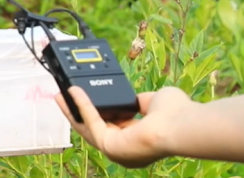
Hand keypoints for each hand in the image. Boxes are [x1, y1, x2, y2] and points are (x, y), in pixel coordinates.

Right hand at [55, 86, 193, 167]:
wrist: (180, 124)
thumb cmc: (176, 114)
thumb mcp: (153, 102)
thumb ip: (139, 102)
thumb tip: (132, 99)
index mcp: (138, 140)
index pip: (113, 126)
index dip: (98, 111)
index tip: (88, 97)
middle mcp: (127, 150)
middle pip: (95, 129)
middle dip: (78, 112)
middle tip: (65, 97)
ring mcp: (117, 151)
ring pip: (89, 128)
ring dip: (75, 109)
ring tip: (62, 94)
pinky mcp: (110, 147)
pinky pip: (92, 123)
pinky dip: (82, 106)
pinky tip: (74, 92)